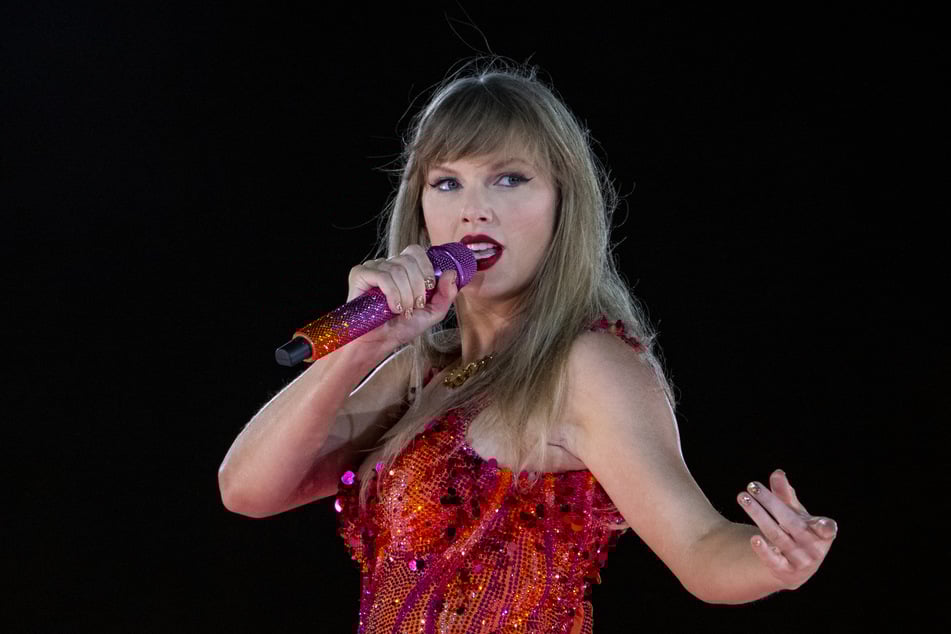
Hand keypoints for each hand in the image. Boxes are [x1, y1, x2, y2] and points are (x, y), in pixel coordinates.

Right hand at [346, 244, 458, 347]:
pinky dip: (393, 294)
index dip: (426, 268)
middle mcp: (388, 264)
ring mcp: (373, 268)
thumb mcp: (432, 313)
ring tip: (403, 311)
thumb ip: (446, 295)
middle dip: (418, 286)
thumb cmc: (402, 327)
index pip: (416, 252)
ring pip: (397, 269)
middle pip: (409, 260)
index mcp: (404, 269)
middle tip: (415, 305)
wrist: (379, 342)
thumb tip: (451, 273)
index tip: (429, 289)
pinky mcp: (360, 274)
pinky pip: (382, 276)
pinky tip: (393, 308)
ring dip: (405, 294)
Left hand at [736, 469, 837, 589]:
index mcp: (821, 533)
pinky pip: (773, 560)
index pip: (826, 529)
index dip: (826, 528)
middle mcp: (813, 548)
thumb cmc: (797, 530)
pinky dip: (763, 550)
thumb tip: (777, 473)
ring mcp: (800, 562)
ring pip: (776, 536)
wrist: (794, 566)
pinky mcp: (784, 572)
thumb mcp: (794, 513)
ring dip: (758, 515)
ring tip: (742, 497)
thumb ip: (785, 494)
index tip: (825, 524)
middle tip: (751, 486)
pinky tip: (752, 538)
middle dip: (770, 502)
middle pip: (790, 522)